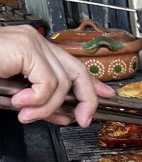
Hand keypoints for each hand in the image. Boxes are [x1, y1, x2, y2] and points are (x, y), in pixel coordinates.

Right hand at [0, 24, 114, 126]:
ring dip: (45, 107)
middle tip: (80, 120)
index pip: (71, 65)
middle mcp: (35, 41)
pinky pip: (48, 83)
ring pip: (61, 83)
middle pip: (77, 70)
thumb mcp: (16, 95)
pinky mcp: (26, 48)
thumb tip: (63, 115)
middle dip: (86, 98)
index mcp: (33, 48)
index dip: (92, 83)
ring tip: (25, 113)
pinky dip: (37, 100)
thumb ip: (41, 103)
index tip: (106, 96)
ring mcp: (31, 42)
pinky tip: (20, 103)